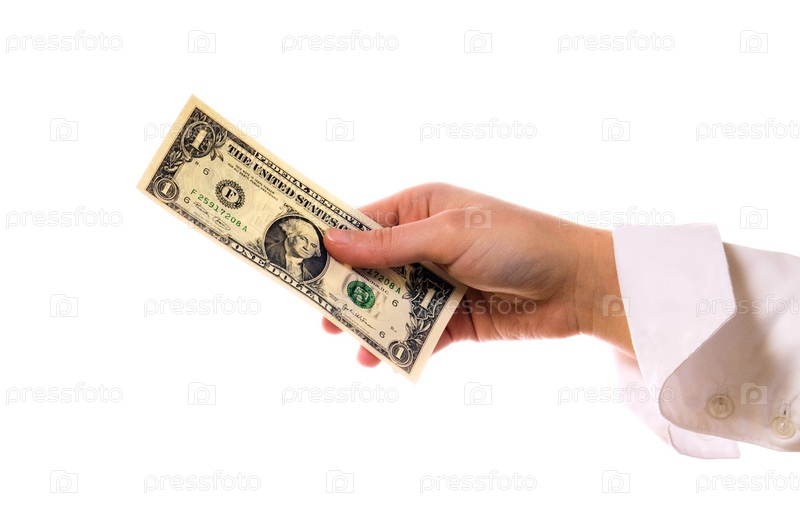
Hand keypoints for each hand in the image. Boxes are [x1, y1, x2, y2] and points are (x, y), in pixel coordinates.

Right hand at [321, 183, 632, 366]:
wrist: (577, 285)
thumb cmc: (517, 242)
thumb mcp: (448, 235)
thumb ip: (389, 245)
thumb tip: (332, 241)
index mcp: (421, 209)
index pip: (363, 223)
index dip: (330, 241)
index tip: (295, 260)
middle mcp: (425, 245)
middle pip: (371, 269)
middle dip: (346, 289)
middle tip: (319, 313)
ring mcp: (439, 283)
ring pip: (390, 303)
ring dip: (369, 320)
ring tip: (347, 340)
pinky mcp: (454, 318)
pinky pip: (416, 332)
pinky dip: (398, 345)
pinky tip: (380, 358)